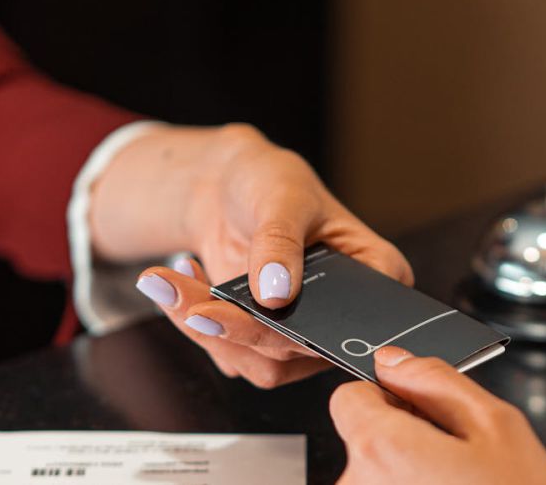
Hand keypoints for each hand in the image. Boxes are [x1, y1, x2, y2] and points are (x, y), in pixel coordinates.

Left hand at [89, 123, 412, 386]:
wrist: (227, 187)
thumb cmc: (271, 180)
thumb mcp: (282, 197)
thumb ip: (280, 242)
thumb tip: (276, 295)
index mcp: (376, 273)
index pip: (356, 319)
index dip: (309, 327)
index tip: (260, 311)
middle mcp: (344, 314)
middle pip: (300, 348)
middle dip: (239, 329)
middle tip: (194, 307)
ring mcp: (303, 332)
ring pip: (261, 364)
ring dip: (208, 332)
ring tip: (169, 284)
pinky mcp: (263, 340)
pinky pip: (231, 354)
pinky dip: (195, 324)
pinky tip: (180, 282)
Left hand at [330, 347, 545, 484]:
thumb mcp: (498, 427)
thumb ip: (436, 381)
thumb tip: (393, 360)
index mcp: (381, 447)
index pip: (348, 398)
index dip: (387, 399)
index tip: (419, 416)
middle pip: (362, 443)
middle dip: (402, 445)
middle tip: (456, 467)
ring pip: (374, 478)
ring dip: (406, 481)